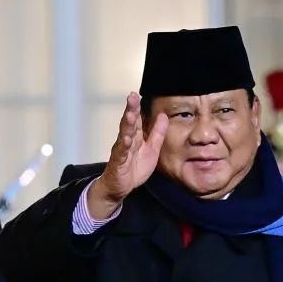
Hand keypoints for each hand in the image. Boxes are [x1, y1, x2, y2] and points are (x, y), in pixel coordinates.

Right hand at [87, 93, 167, 218]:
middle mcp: (126, 140)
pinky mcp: (118, 162)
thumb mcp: (151, 149)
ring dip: (126, 125)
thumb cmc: (134, 167)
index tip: (137, 94)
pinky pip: (121, 153)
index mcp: (134, 136)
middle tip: (132, 96)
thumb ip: (157, 133)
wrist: (120, 187)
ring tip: (130, 114)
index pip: (136, 119)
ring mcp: (121, 151)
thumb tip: (164, 115)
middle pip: (128, 123)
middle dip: (130, 109)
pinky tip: (127, 139)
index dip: (137, 106)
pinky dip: (124, 146)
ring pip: (124, 135)